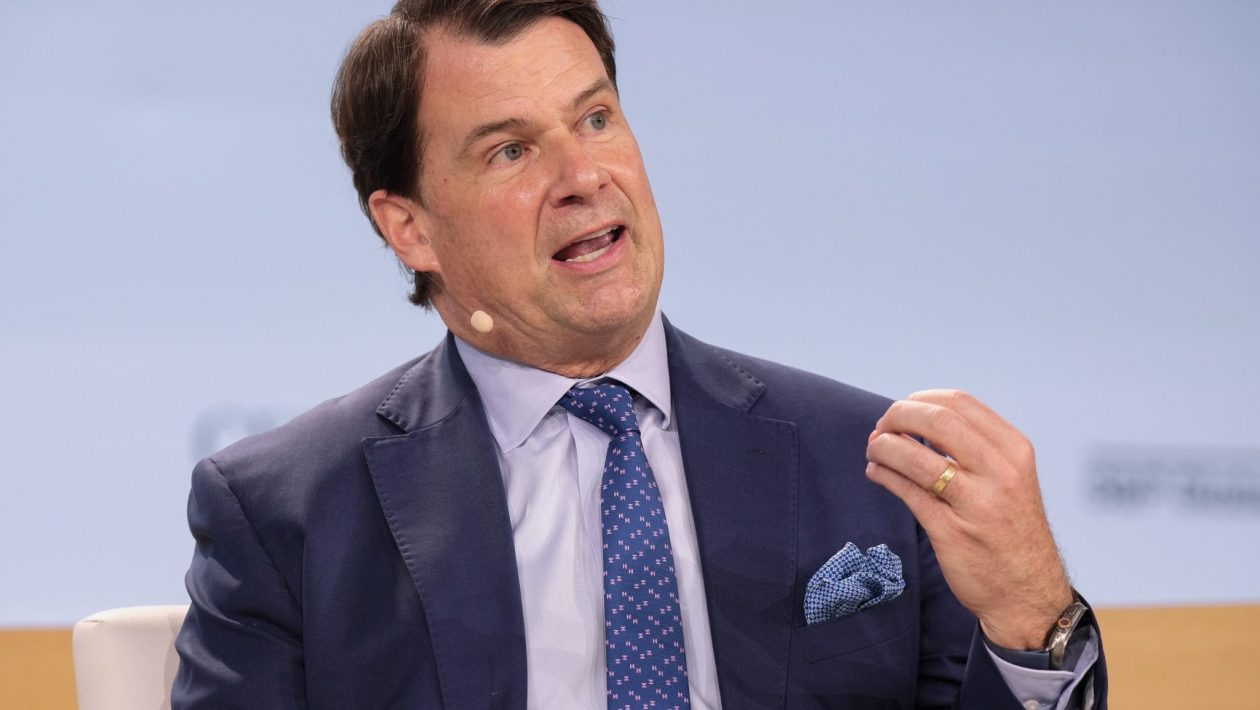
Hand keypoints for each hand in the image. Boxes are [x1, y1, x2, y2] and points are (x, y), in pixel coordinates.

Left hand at [865, 389, 1072, 649]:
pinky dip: (883, 474)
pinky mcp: (952, 532)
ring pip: (915, 455)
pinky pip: (906, 491)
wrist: (1029, 595)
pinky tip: (876, 472)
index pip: (958, 402)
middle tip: (881, 429)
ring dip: (883, 446)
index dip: (919, 400)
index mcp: (1015, 450)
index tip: (902, 412)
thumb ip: (973, 446)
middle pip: (935, 420)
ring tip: (874, 450)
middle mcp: (1001, 472)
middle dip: (896, 417)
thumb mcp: (1010, 477)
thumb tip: (915, 417)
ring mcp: (977, 502)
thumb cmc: (1011, 530)